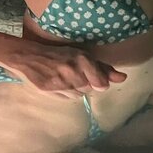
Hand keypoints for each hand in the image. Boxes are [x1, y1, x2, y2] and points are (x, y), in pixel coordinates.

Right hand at [5, 42, 127, 99]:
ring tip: (65, 78)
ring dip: (75, 89)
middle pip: (90, 89)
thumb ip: (103, 68)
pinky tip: (58, 83)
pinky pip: (67, 98)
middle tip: (74, 73)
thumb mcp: (82, 55)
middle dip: (85, 83)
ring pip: (79, 95)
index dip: (98, 82)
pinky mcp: (50, 90)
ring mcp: (60, 81)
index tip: (93, 78)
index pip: (101, 83)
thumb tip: (122, 78)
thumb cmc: (58, 54)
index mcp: (82, 59)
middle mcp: (72, 70)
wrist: (30, 56)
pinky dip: (65, 93)